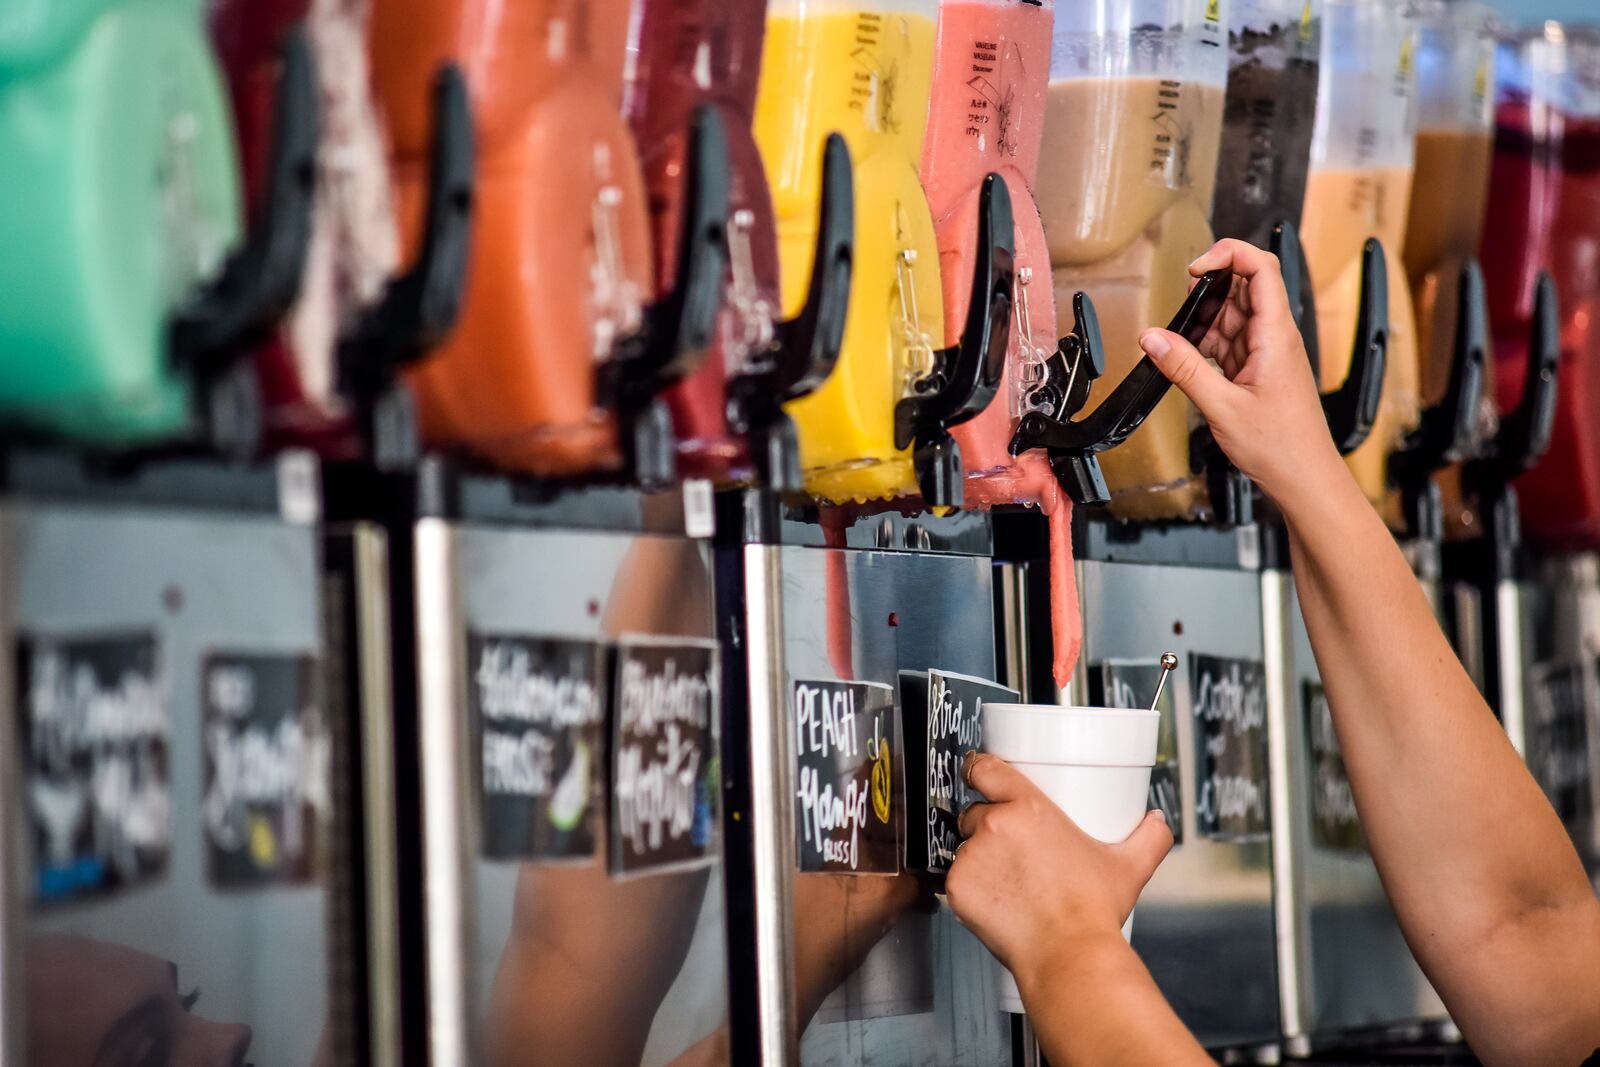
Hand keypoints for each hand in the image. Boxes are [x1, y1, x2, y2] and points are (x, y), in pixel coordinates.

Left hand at [945, 753, 1172, 985]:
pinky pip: (955, 878)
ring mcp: (972, 856)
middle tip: (1015, 853)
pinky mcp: (956, 887)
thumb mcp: (1128, 866)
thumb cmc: (1093, 911)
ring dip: (979, 858)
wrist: (1068, 954)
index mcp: (1028, 808)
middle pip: (976, 812)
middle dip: (988, 826)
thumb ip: (1149, 837)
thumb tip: (1156, 822)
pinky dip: (970, 888)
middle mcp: (994, 825)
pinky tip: (996, 901)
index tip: (981, 775)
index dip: (981, 770)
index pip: (985, 769)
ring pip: (965, 846)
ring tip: (1010, 882)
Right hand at [1136, 239, 1348, 512]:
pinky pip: (1231, 341)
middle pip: (1244, 286)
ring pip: (1234, 314)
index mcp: (1275, 334)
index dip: (1228, 255)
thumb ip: (1185, 369)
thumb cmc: (1280, 446)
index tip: (1195, 269)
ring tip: (1180, 343)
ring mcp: (1267, 352)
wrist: (1305, 477)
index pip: (1260, 267)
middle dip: (1208, 289)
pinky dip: (1207, 344)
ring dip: (1204, 321)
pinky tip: (1189, 360)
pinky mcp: (1259, 369)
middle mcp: (1275, 336)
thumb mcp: (1222, 407)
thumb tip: (1153, 338)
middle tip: (1181, 308)